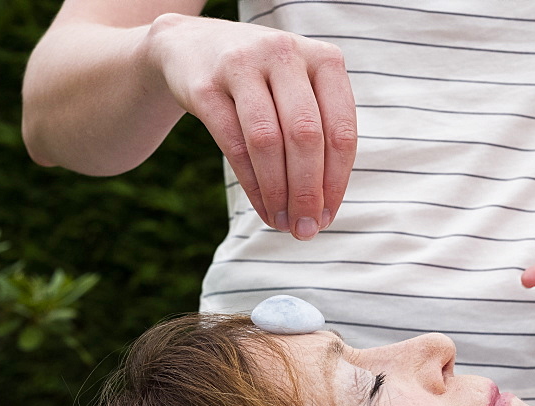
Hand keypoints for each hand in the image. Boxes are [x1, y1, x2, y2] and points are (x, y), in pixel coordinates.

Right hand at [146, 14, 356, 239]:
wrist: (193, 46)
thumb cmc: (264, 83)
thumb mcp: (300, 93)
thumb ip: (320, 137)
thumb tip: (324, 209)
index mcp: (324, 60)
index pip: (341, 130)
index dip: (337, 181)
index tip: (328, 217)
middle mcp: (285, 55)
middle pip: (306, 137)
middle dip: (308, 192)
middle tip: (306, 229)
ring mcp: (243, 65)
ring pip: (268, 141)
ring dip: (278, 192)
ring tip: (282, 224)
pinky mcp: (206, 85)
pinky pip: (234, 144)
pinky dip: (252, 185)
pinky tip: (262, 208)